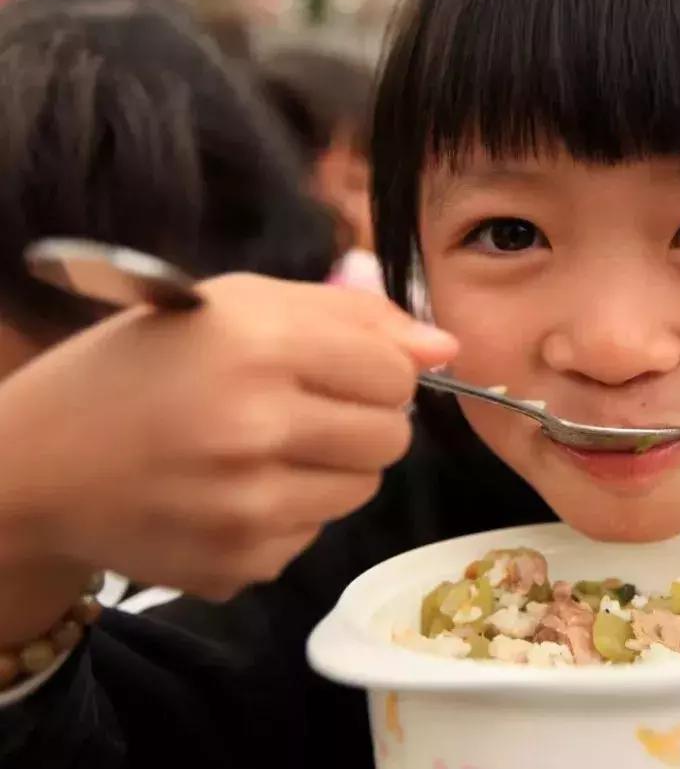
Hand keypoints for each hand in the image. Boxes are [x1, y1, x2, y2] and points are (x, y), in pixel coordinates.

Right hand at [0, 276, 456, 643]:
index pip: (396, 372)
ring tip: (264, 448)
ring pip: (363, 489)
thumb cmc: (142, 366)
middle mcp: (255, 430)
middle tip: (304, 409)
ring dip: (332, 466)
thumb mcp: (236, 305)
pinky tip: (232, 492)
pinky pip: (314, 533)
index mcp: (257, 346)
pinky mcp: (238, 566)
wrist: (38, 465)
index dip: (378, 369)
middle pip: (392, 437)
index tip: (344, 370)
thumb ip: (350, 315)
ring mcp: (247, 509)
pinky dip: (290, 511)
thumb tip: (446, 349)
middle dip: (363, 419)